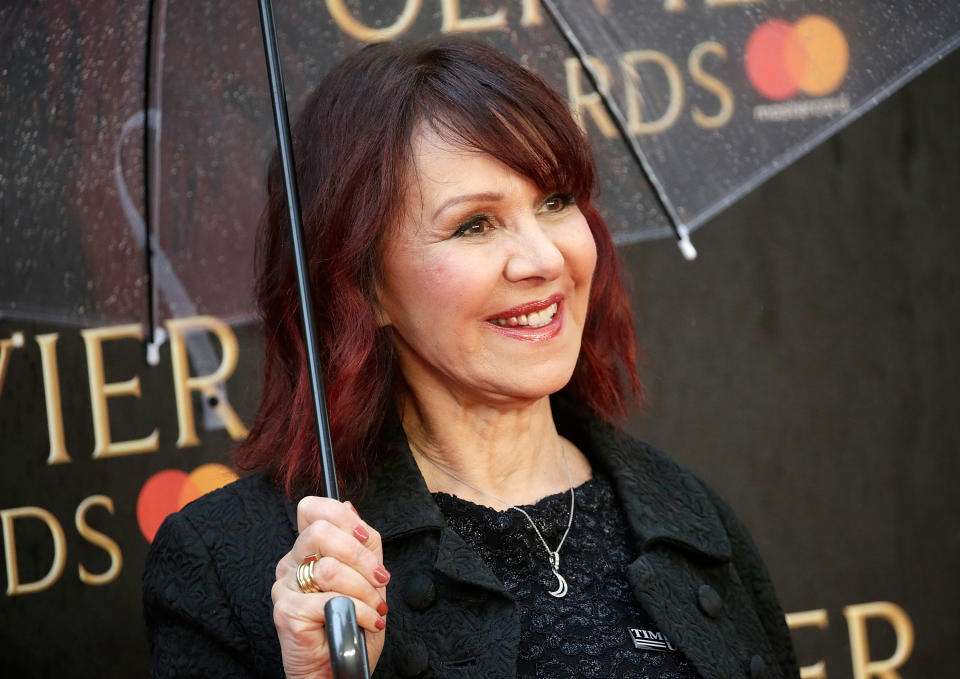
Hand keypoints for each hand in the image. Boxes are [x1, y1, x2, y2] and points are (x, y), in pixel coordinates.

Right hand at [272, 497, 388, 678]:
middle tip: (380, 579)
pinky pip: (329, 600)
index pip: (311, 509)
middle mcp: (290, 564)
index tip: (365, 538)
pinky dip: (360, 612)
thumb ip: (362, 543)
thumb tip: (350, 508)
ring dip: (364, 591)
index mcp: (307, 550)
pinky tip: (368, 621)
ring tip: (375, 609)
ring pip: (328, 568)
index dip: (342, 517)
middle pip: (320, 531)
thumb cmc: (351, 626)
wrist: (340, 669)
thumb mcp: (367, 577)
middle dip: (360, 556)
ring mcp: (285, 587)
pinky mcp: (287, 611)